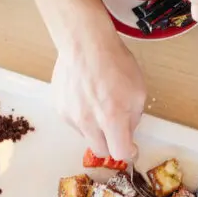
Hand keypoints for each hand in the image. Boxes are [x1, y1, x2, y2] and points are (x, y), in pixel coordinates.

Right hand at [52, 28, 145, 160]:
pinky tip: (86, 97)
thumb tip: (127, 132)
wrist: (84, 43)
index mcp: (112, 119)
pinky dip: (82, 116)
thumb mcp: (138, 91)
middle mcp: (89, 123)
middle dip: (111, 143)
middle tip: (115, 128)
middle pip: (101, 151)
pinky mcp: (59, 109)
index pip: (120, 153)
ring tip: (98, 104)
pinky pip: (74, 122)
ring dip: (95, 128)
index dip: (128, 152)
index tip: (131, 147)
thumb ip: (133, 118)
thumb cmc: (115, 63)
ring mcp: (71, 117)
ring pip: (87, 136)